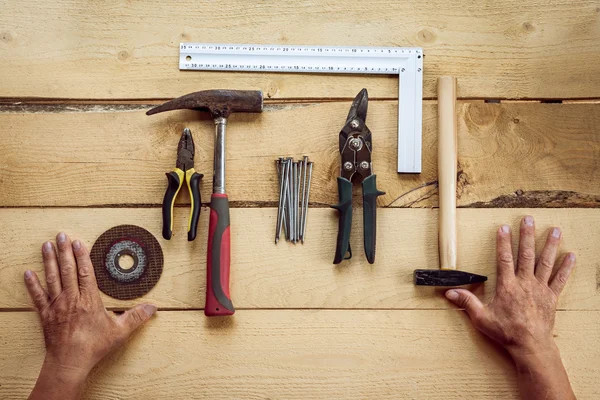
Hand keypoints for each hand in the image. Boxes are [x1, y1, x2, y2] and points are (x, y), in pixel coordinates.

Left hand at [25, 232, 156, 399]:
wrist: (69, 362)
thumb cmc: (93, 347)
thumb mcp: (119, 332)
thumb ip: (136, 318)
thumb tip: (152, 308)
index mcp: (89, 300)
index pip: (85, 272)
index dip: (82, 256)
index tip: (79, 243)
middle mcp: (71, 299)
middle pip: (67, 270)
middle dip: (64, 251)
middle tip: (61, 236)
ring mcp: (56, 305)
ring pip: (52, 278)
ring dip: (49, 261)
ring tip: (47, 246)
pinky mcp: (45, 315)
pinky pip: (37, 296)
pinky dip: (32, 284)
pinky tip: (28, 273)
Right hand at [445, 215, 576, 399]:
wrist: (530, 346)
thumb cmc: (506, 332)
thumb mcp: (481, 317)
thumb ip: (467, 302)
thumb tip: (449, 292)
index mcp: (507, 286)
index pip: (504, 258)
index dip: (503, 242)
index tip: (504, 227)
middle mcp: (525, 283)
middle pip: (526, 255)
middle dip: (527, 235)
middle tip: (529, 219)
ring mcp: (540, 289)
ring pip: (545, 263)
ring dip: (549, 245)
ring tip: (554, 230)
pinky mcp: (551, 298)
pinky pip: (560, 280)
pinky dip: (566, 267)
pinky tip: (571, 256)